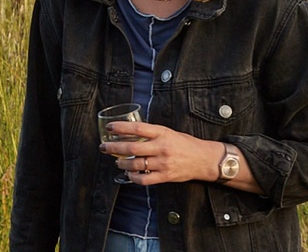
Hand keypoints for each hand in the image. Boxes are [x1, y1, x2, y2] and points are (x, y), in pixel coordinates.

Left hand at [99, 121, 219, 185]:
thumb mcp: (169, 132)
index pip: (138, 128)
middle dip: (114, 148)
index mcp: (162, 133)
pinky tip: (129, 174)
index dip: (121, 128)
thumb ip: (152, 134)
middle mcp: (162, 147)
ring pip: (136, 165)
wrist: (204, 159)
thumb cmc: (186, 144)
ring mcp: (163, 163)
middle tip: (104, 147)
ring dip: (122, 163)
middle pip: (132, 148)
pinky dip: (133, 177)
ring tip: (116, 161)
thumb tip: (131, 133)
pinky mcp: (165, 176)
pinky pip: (144, 179)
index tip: (109, 127)